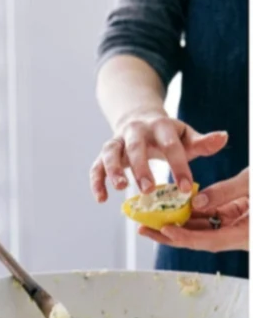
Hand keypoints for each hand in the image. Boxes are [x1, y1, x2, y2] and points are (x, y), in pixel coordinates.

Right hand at [90, 111, 227, 201]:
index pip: (170, 145)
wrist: (138, 119)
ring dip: (113, 170)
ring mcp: (117, 141)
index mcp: (159, 125)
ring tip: (120, 188)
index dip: (179, 167)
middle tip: (149, 190)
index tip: (186, 188)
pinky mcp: (104, 153)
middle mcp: (135, 130)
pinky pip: (96, 166)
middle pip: (136, 147)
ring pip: (110, 153)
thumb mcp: (186, 135)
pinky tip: (101, 198)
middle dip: (141, 168)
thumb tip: (222, 138)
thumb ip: (202, 141)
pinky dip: (96, 181)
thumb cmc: (167, 135)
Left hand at [139, 168, 249, 252]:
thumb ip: (226, 192)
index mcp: (247, 235)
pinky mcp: (235, 218)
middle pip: (200, 240)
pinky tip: (170, 209)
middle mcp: (240, 236)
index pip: (210, 241)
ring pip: (202, 230)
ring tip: (148, 219)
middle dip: (170, 235)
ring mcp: (237, 228)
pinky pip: (209, 220)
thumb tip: (196, 202)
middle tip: (143, 228)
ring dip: (176, 225)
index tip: (165, 229)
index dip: (186, 237)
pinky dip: (190, 215)